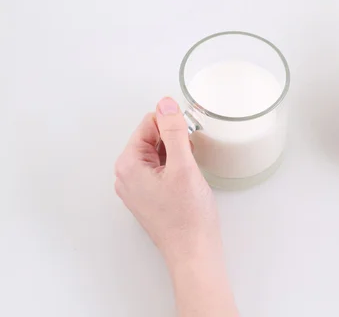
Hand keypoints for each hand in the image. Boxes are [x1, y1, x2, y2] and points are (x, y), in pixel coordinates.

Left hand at [115, 98, 237, 316]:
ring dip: (176, 154)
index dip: (172, 126)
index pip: (148, 124)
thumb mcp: (183, 166)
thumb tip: (165, 103)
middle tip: (191, 159)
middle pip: (151, 138)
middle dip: (174, 141)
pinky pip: (160, 169)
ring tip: (190, 173)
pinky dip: (176, 168)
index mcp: (128, 165)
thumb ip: (173, 131)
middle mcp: (127, 175)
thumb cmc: (188, 217)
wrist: (194, 252)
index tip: (189, 139)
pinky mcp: (149, 196)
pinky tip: (188, 182)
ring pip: (158, 154)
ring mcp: (136, 188)